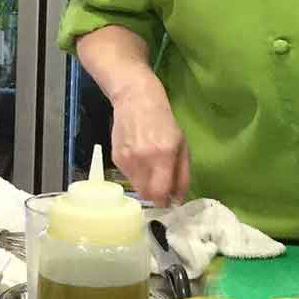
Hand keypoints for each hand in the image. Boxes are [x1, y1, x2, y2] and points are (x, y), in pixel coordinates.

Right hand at [110, 74, 189, 205]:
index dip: (165, 200)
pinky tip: (139, 157)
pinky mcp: (115, 157)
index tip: (169, 199)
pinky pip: (128, 176)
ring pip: (136, 187)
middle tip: (161, 186)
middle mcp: (143, 159)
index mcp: (163, 155)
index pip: (160, 192)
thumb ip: (182, 174)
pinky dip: (135, 173)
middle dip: (155, 195)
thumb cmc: (163, 120)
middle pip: (146, 194)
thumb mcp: (181, 144)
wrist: (135, 98)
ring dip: (145, 184)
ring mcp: (127, 159)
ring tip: (150, 167)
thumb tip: (179, 198)